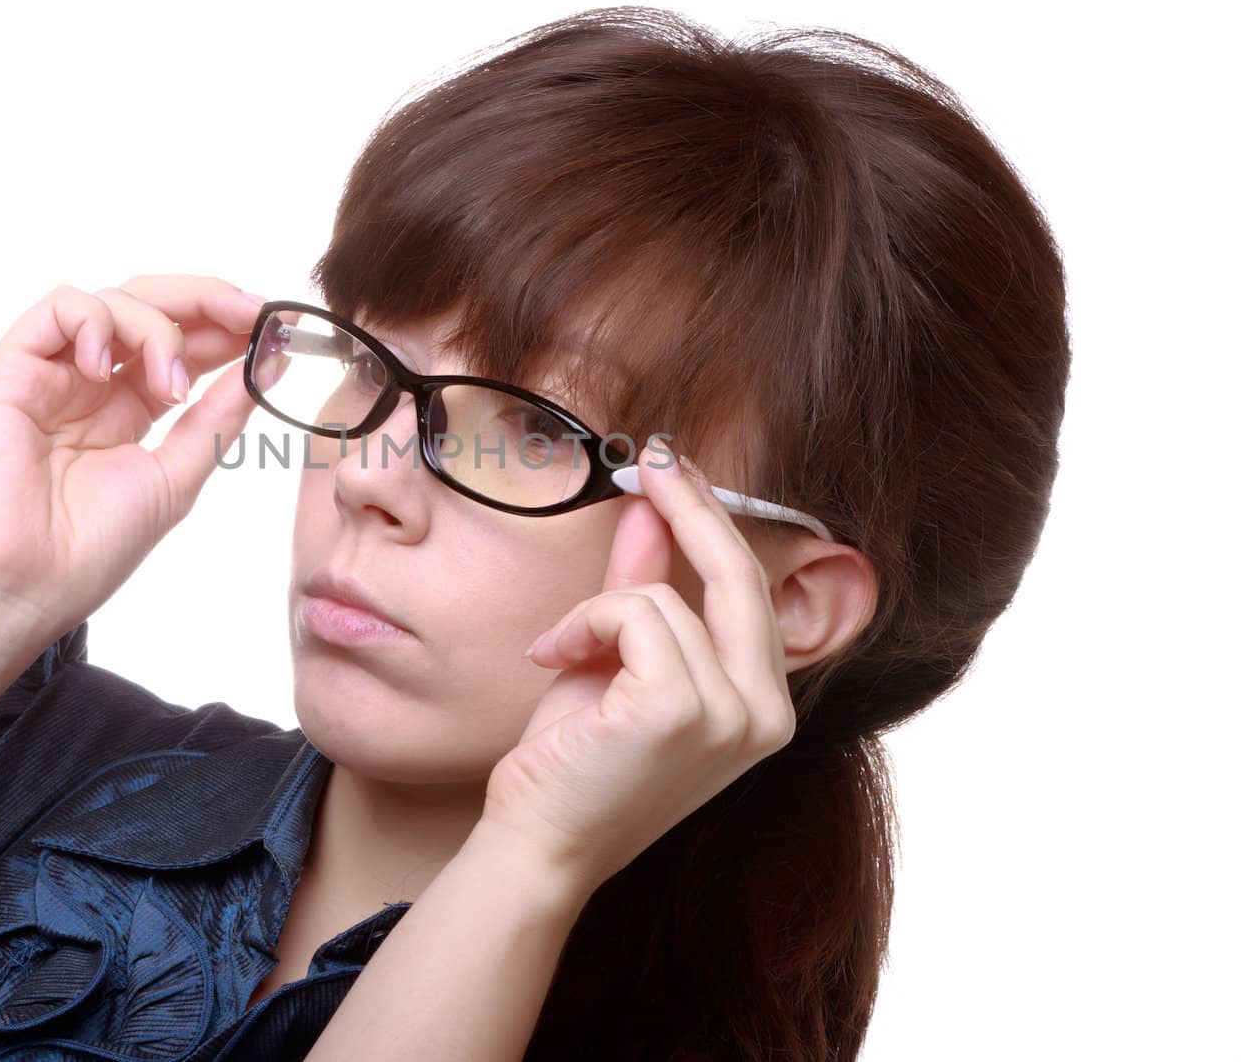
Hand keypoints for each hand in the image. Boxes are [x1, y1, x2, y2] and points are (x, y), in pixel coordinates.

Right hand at [0, 274, 266, 642]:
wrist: (23, 584)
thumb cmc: (88, 548)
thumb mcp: (177, 476)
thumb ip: (219, 419)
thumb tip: (268, 366)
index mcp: (128, 407)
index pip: (184, 343)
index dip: (228, 328)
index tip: (277, 327)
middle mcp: (91, 382)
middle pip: (153, 306)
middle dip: (207, 300)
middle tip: (250, 312)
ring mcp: (52, 371)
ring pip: (114, 300)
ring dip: (157, 328)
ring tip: (171, 383)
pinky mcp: (12, 367)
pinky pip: (58, 308)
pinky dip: (95, 321)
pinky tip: (105, 368)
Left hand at [480, 442, 798, 896]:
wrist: (536, 841)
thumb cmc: (575, 759)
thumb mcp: (614, 659)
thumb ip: (642, 584)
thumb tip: (650, 507)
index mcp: (763, 705)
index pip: (751, 589)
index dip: (713, 519)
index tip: (675, 466)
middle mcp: (765, 714)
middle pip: (738, 575)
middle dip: (689, 506)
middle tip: (647, 460)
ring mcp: (731, 716)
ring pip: (662, 599)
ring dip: (595, 613)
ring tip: (560, 653)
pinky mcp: (681, 709)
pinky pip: (632, 613)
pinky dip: (584, 624)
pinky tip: (554, 658)